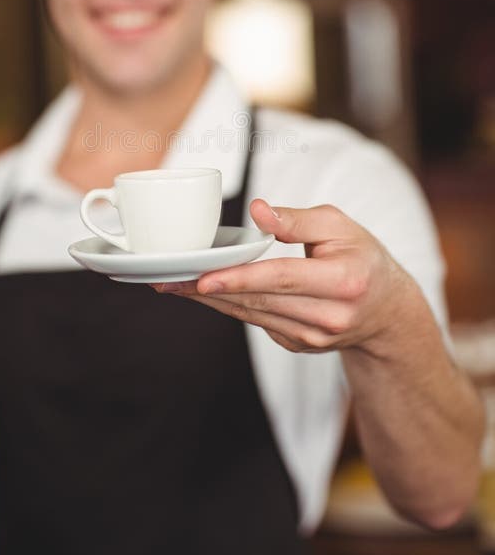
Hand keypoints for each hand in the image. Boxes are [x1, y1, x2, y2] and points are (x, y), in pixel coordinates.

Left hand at [154, 198, 413, 354]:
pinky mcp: (299, 345)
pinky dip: (229, 306)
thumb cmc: (362, 257)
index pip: (283, 278)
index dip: (241, 278)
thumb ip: (297, 219)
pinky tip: (202, 293)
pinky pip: (257, 322)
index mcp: (343, 280)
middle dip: (207, 290)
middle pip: (258, 301)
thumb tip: (258, 210)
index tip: (204, 277)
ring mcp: (313, 337)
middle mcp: (329, 316)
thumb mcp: (341, 226)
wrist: (388, 312)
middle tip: (166, 277)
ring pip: (251, 315)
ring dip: (209, 300)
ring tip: (171, 285)